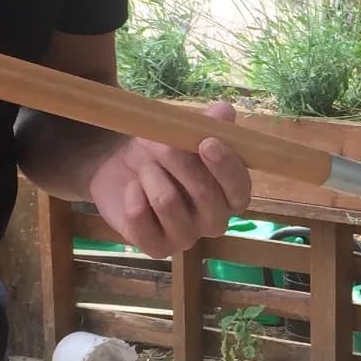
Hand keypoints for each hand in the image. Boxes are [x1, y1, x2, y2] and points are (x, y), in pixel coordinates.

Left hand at [87, 101, 253, 257]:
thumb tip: (224, 112)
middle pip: (204, 195)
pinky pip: (140, 217)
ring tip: (144, 167)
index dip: (226, 168)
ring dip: (150, 173)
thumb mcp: (184, 132)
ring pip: (167, 202)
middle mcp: (214, 222)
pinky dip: (131, 194)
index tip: (207, 142)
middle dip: (178, 161)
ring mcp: (185, 238)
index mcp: (230, 196)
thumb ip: (208, 124)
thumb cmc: (162, 152)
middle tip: (159, 142)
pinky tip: (132, 189)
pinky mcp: (156, 249)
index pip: (240, 190)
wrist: (121, 170)